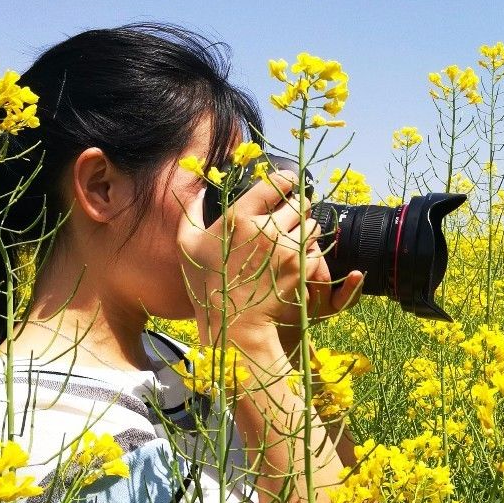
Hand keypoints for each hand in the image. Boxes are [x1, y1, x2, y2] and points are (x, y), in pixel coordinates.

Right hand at [177, 168, 328, 339]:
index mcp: (238, 217)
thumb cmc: (206, 283)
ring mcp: (286, 249)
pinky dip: (312, 251)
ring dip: (307, 227)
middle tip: (293, 213)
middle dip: (298, 205)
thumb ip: (190, 212)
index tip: (288, 182)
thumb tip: (200, 188)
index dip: (286, 180)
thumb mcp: (186, 244)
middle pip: (299, 202)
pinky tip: (300, 257)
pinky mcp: (301, 267)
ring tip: (297, 235)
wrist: (234, 322)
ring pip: (311, 224)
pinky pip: (316, 249)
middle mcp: (266, 229)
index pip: (274, 183)